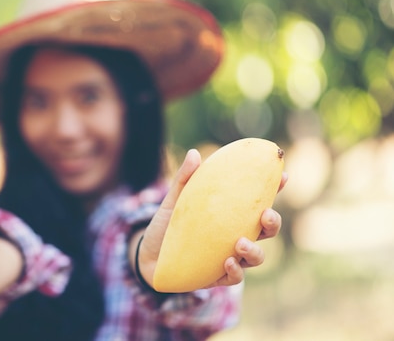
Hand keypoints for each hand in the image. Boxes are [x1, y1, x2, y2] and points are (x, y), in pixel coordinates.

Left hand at [136, 149, 286, 290]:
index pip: (258, 202)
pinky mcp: (218, 277)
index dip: (275, 189)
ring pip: (255, 257)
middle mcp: (236, 236)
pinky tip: (227, 262)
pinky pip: (234, 277)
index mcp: (231, 215)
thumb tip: (194, 154)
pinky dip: (235, 270)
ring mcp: (230, 257)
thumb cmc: (167, 224)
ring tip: (240, 243)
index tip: (282, 175)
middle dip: (273, 223)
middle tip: (265, 215)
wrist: (149, 254)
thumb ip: (185, 178)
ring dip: (254, 251)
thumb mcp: (174, 200)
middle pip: (266, 231)